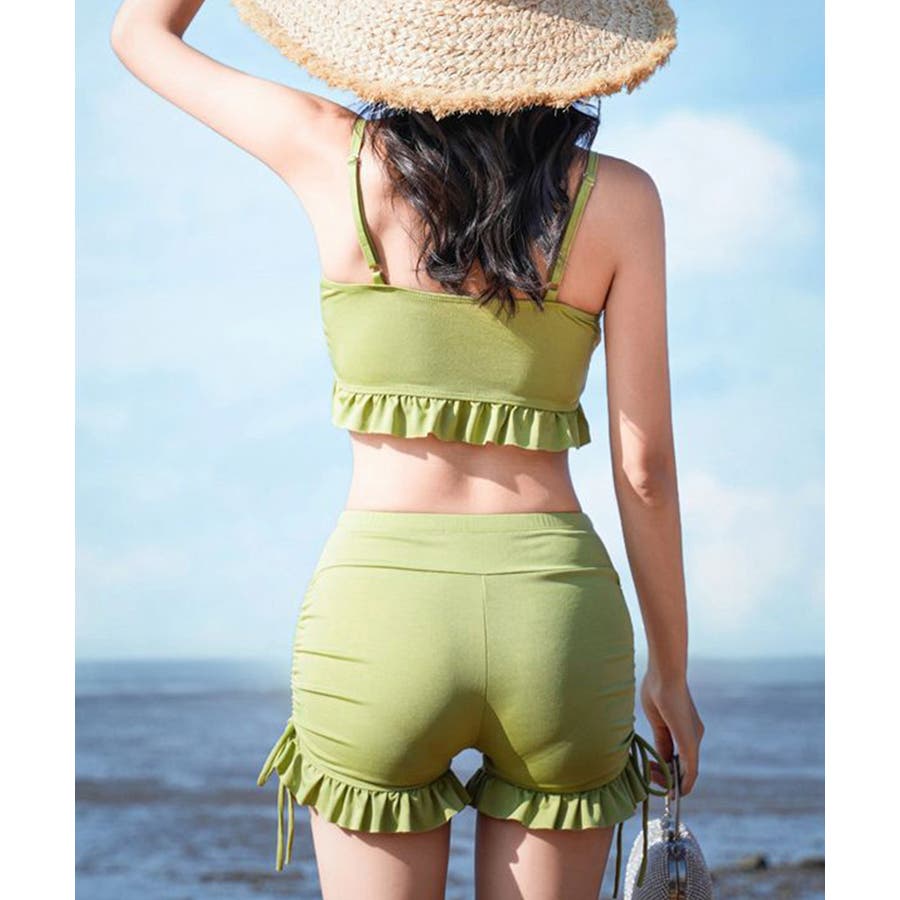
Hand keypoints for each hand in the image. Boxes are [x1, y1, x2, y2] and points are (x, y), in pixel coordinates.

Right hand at [640, 669, 704, 794]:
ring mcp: (694, 739)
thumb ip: (661, 741)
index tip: (649, 769)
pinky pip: (691, 771)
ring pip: (688, 772)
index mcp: (684, 729)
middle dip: (666, 776)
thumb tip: (661, 759)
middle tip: (648, 774)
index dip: (664, 767)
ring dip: (670, 781)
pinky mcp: (690, 743)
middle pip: (684, 767)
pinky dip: (683, 784)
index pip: (677, 756)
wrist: (665, 674)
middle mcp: (694, 735)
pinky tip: (674, 792)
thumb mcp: (657, 721)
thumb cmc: (657, 689)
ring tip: (652, 779)